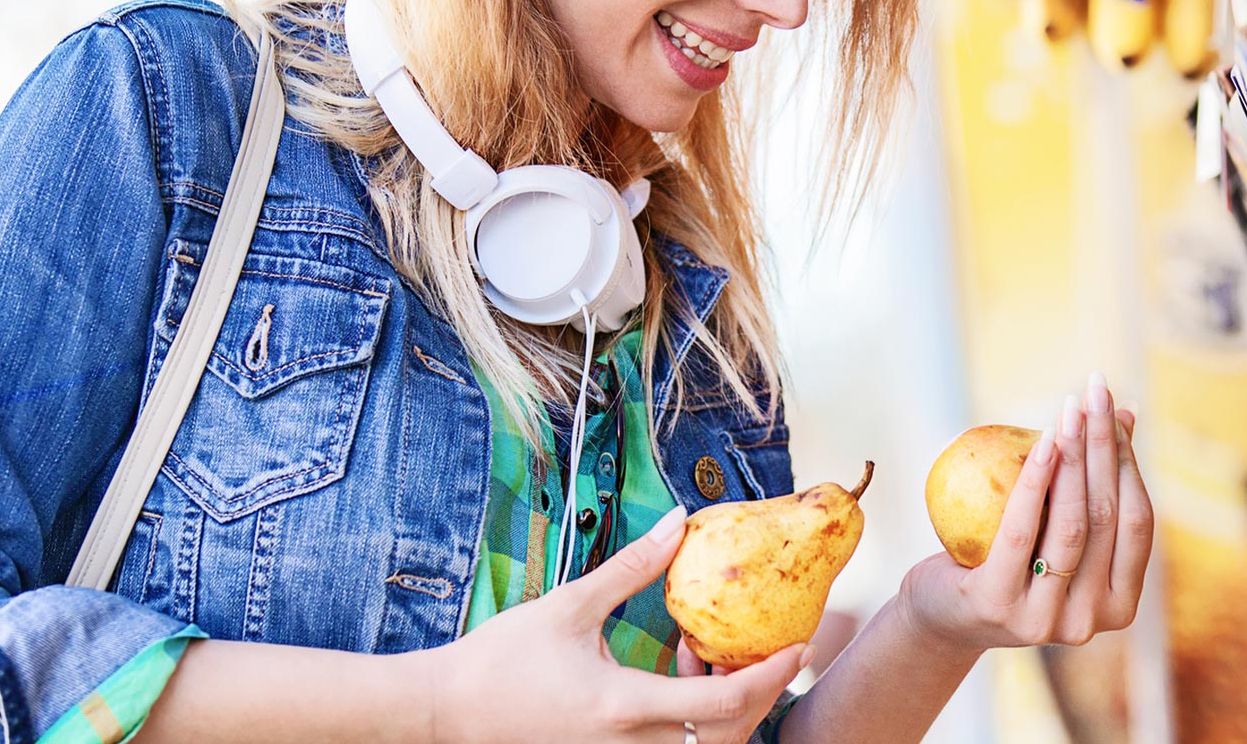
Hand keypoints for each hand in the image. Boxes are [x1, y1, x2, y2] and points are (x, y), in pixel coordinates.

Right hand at [428, 505, 809, 743]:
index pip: (725, 703)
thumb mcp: (570, 604)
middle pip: (728, 737)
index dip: (773, 675)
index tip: (798, 645)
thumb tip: (679, 523)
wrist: (447, 712)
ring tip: (703, 647)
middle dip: (759, 692)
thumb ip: (632, 567)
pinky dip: (692, 716)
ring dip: (725, 704)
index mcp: (623, 707)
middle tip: (767, 644)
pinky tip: (675, 667)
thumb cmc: (501, 660)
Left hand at [896, 375, 1153, 651]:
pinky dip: (1034, 480)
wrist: (942, 613)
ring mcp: (1045, 621)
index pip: (1138, 522)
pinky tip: (1042, 441)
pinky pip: (1021, 531)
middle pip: (1105, 517)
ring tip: (1069, 408)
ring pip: (1071, 525)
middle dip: (1103, 445)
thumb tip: (1126, 413)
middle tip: (1095, 390)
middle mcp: (1089, 621)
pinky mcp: (998, 606)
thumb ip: (1090, 485)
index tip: (1117, 408)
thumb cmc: (1007, 562)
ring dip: (1074, 457)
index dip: (1129, 461)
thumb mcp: (1054, 527)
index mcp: (1120, 604)